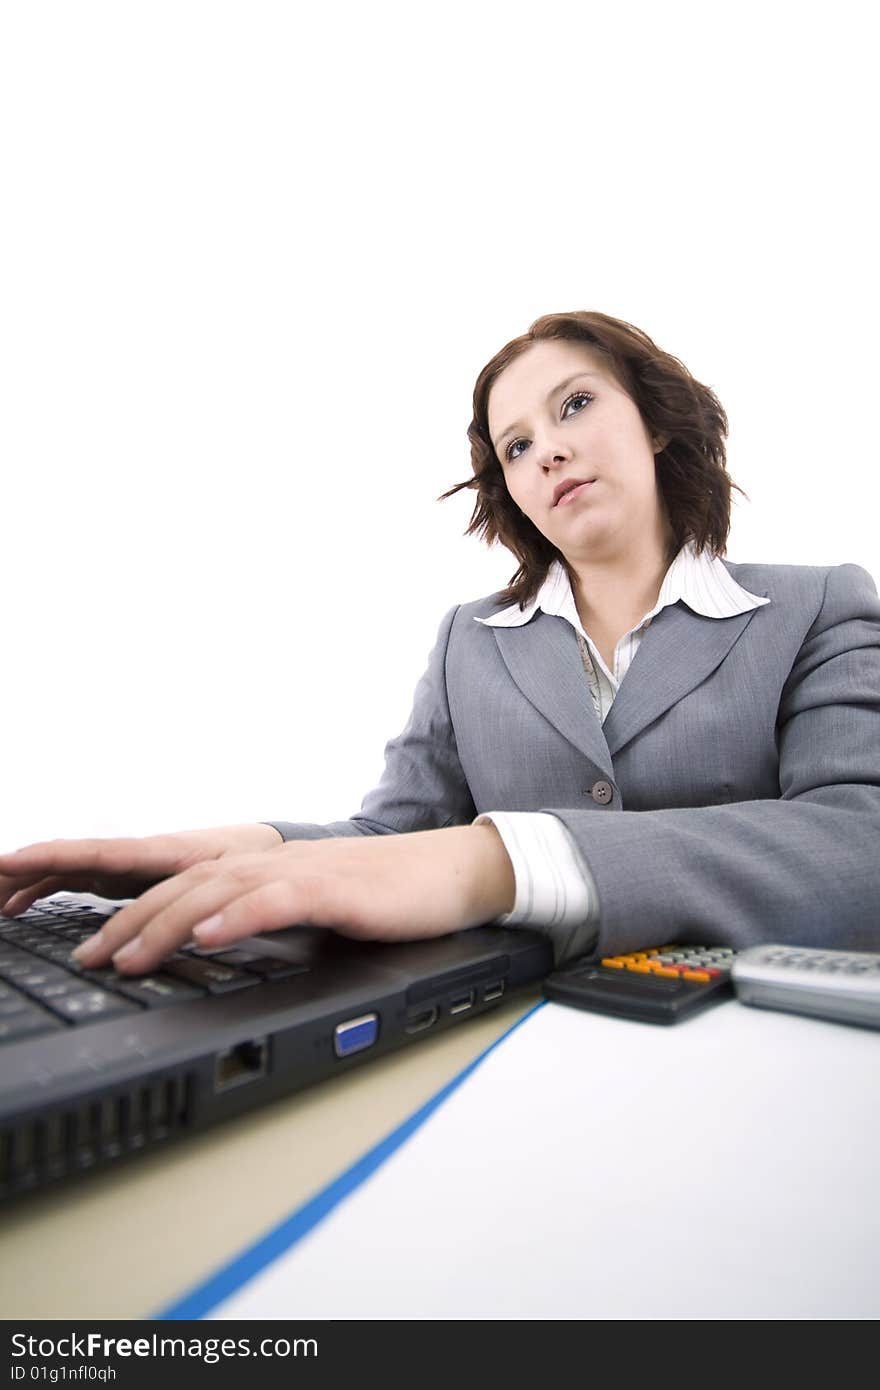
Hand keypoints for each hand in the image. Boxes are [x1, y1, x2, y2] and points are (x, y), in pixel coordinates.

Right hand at [0, 823, 284, 916]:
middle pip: (65, 859)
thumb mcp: (237, 878)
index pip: (91, 852)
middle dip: (20, 868)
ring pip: (64, 871)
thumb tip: (190, 927)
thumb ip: (209, 900)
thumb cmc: (254, 860)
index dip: (47, 858)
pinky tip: (20, 906)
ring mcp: (126, 865)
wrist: (270, 849)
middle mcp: (133, 855)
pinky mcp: (127, 876)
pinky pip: (74, 879)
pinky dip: (44, 889)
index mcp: (156, 853)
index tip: (6, 860)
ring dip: (24, 882)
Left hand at [65, 825, 516, 974]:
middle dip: (131, 922)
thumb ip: (267, 917)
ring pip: (220, 893)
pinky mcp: (337, 890)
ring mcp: (305, 873)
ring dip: (168, 925)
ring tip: (130, 957)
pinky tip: (208, 938)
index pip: (184, 886)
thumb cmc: (388, 896)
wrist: (453, 874)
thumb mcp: (315, 908)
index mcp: (267, 868)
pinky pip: (277, 901)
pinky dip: (237, 918)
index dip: (134, 914)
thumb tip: (215, 949)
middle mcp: (276, 862)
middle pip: (187, 886)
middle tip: (90, 959)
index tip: (96, 950)